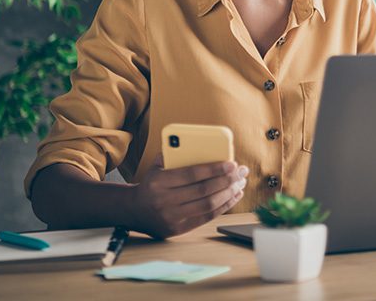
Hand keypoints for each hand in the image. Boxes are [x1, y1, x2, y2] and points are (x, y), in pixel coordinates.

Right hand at [128, 154, 249, 238]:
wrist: (133, 210)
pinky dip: (223, 206)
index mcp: (159, 182)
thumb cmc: (152, 183)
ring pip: (208, 205)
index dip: (215, 169)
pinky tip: (234, 196)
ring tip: (240, 183)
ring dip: (229, 193)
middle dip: (227, 180)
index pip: (192, 174)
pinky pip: (206, 217)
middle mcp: (164, 201)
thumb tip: (206, 145)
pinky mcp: (178, 229)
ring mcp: (171, 217)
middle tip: (242, 172)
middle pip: (204, 191)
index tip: (232, 163)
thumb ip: (176, 154)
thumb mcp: (157, 166)